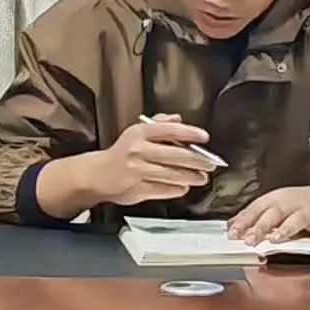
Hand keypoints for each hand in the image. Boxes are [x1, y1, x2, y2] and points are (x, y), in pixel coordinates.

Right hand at [89, 115, 219, 205]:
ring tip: (202, 177)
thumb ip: (158, 124)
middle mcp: (139, 151)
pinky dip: (177, 189)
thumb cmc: (121, 153)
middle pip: (176, 155)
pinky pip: (164, 190)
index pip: (170, 130)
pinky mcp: (138, 189)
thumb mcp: (136, 132)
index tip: (204, 137)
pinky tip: (183, 186)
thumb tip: (178, 119)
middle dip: (198, 161)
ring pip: (173, 174)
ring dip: (191, 177)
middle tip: (210, 164)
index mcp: (139, 133)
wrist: (98, 174)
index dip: (190, 133)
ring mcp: (139, 171)